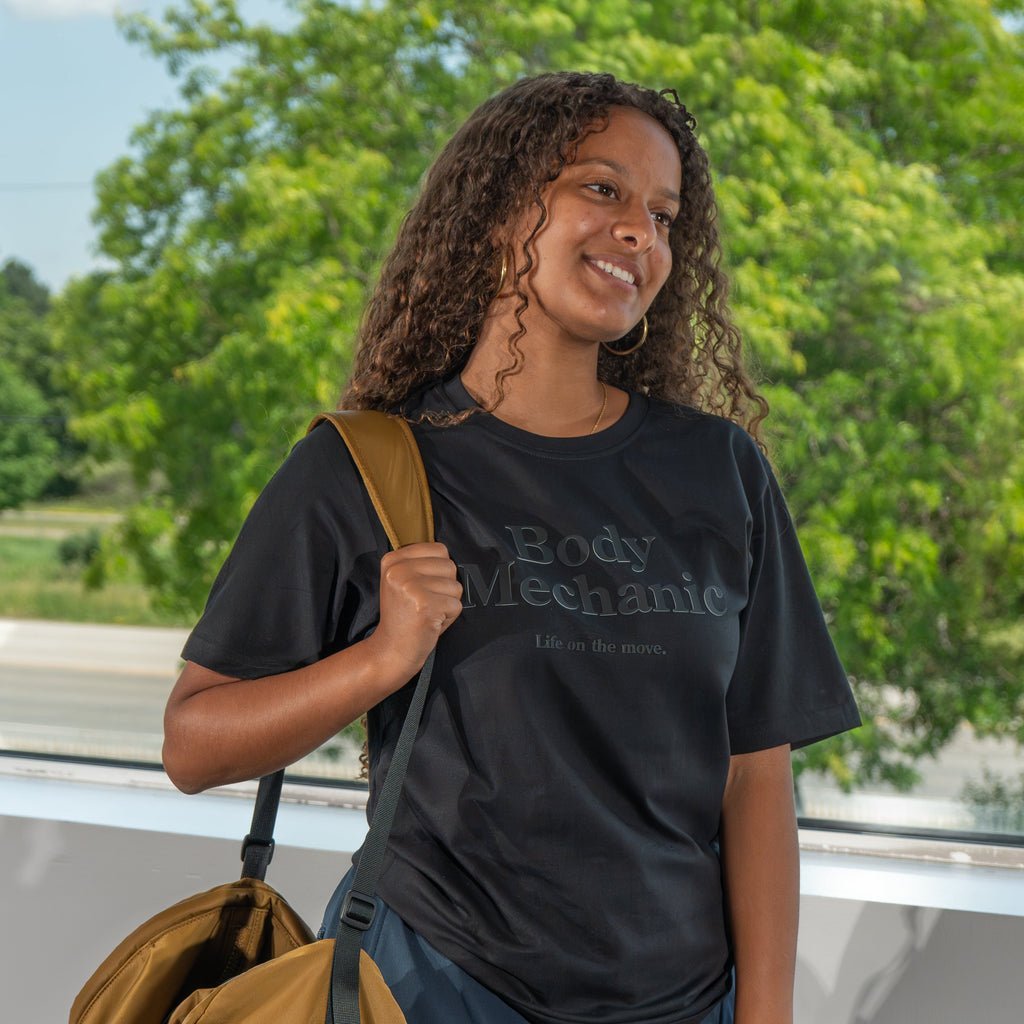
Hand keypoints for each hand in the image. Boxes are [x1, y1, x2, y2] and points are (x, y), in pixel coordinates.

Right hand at [365, 542, 462, 687]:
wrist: (391, 650)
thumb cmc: (404, 616)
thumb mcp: (402, 581)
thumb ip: (421, 563)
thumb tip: (448, 553)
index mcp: (393, 560)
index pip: (439, 549)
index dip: (439, 571)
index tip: (422, 588)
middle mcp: (398, 570)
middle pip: (450, 566)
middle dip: (446, 588)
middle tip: (426, 604)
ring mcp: (411, 587)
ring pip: (456, 587)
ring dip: (448, 604)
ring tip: (428, 613)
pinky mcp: (425, 606)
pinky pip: (456, 606)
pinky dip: (449, 618)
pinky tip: (430, 623)